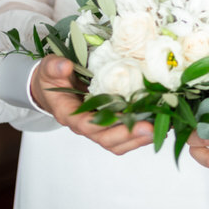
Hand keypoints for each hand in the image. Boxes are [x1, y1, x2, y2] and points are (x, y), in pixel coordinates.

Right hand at [30, 55, 153, 154]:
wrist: (51, 87)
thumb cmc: (50, 78)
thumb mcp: (49, 68)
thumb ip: (54, 67)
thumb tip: (64, 66)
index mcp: (68, 113)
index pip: (85, 124)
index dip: (103, 124)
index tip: (123, 118)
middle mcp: (84, 124)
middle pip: (106, 139)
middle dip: (128, 135)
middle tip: (150, 128)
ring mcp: (97, 125)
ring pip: (117, 142)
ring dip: (138, 138)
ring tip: (160, 129)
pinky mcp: (108, 122)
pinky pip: (123, 136)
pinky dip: (139, 134)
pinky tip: (157, 124)